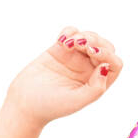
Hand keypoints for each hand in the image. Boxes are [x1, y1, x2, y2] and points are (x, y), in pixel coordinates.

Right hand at [5, 26, 123, 127]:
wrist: (23, 102)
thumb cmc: (49, 106)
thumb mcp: (76, 101)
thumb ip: (95, 89)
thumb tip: (105, 67)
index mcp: (96, 83)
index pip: (114, 63)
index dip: (107, 53)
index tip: (92, 52)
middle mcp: (88, 70)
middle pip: (104, 46)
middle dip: (95, 40)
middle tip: (79, 44)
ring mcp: (74, 59)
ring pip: (89, 37)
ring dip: (82, 35)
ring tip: (67, 43)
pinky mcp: (60, 50)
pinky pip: (71, 33)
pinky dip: (69, 31)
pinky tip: (61, 41)